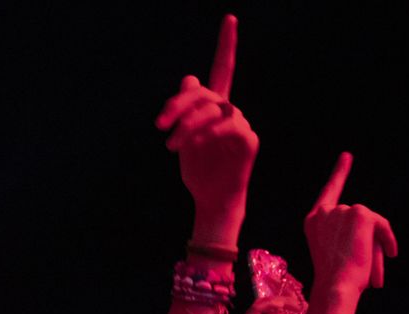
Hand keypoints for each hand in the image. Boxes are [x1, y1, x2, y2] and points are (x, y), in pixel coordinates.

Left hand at [156, 15, 258, 228]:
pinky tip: (192, 147)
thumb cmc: (198, 171)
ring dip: (188, 124)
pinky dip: (207, 134)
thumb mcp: (183, 138)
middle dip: (179, 105)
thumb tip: (190, 78)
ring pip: (214, 108)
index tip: (230, 18)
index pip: (222, 69)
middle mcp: (231, 111)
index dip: (226, 44)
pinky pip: (228, 126)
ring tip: (172, 144)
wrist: (211, 201)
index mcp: (214, 107)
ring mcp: (241, 124)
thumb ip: (185, 109)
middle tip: (160, 125)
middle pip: (206, 92)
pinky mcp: (249, 141)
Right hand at [304, 153, 397, 294]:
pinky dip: (388, 240)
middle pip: (357, 217)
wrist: (336, 287)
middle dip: (369, 240)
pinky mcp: (360, 213)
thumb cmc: (336, 280)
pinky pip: (381, 224)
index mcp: (313, 221)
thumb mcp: (337, 253)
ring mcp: (341, 210)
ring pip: (370, 224)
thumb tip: (378, 237)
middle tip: (374, 276)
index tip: (347, 157)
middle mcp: (324, 212)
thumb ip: (349, 235)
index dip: (340, 173)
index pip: (329, 192)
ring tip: (374, 276)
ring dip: (377, 246)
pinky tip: (390, 254)